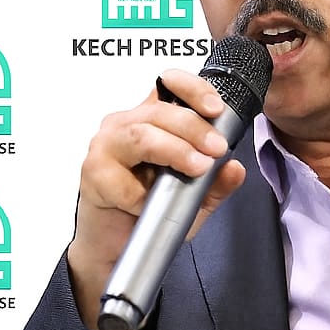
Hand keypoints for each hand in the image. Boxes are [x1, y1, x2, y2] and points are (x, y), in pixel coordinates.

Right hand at [67, 68, 245, 329]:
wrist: (114, 244)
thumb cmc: (149, 210)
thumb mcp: (193, 198)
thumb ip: (216, 183)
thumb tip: (235, 169)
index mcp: (149, 118)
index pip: (168, 85)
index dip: (193, 89)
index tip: (216, 107)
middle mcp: (125, 125)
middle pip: (160, 111)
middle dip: (195, 127)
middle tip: (217, 148)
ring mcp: (106, 147)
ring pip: (142, 136)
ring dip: (175, 150)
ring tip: (198, 167)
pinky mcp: (94, 175)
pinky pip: (124, 181)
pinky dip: (144, 195)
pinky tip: (151, 205)